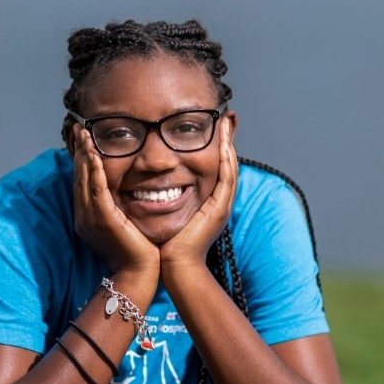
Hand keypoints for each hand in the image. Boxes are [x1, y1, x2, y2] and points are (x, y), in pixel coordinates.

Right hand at [71, 126, 159, 276]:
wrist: (138, 275)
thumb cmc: (137, 252)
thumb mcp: (125, 225)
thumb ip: (120, 208)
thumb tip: (127, 190)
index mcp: (88, 217)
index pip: (83, 182)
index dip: (82, 159)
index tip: (84, 139)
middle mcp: (84, 216)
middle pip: (79, 177)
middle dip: (79, 151)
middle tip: (80, 128)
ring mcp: (91, 219)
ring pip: (84, 180)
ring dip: (84, 155)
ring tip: (85, 135)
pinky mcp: (103, 220)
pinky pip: (96, 190)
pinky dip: (94, 171)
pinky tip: (94, 155)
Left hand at [160, 116, 237, 271]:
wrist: (176, 265)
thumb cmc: (168, 244)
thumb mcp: (166, 214)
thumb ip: (165, 198)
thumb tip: (152, 184)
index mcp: (210, 202)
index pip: (217, 168)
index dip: (217, 147)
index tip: (213, 127)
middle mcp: (220, 202)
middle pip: (229, 163)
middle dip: (228, 140)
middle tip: (227, 117)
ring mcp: (223, 205)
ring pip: (231, 167)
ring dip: (229, 143)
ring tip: (227, 122)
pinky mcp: (220, 209)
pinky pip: (227, 178)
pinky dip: (227, 159)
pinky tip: (224, 143)